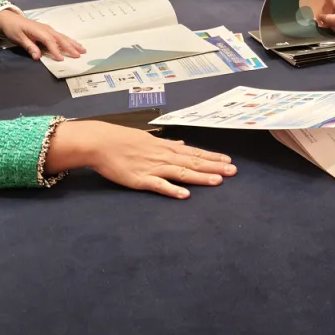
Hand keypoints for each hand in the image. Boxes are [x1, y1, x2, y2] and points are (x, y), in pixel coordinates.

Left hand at [0, 12, 85, 61]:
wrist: (11, 19)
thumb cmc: (14, 29)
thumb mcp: (18, 38)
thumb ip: (29, 47)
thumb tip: (37, 57)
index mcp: (39, 31)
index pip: (50, 42)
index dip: (56, 51)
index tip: (61, 59)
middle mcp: (46, 29)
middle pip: (60, 39)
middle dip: (70, 47)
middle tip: (79, 55)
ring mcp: (49, 29)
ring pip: (63, 37)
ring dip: (73, 43)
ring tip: (83, 49)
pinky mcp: (49, 30)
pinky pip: (61, 36)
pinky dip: (69, 40)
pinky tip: (74, 44)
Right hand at [48, 122, 235, 198]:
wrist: (100, 142)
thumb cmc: (122, 140)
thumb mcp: (148, 139)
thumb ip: (167, 144)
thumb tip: (183, 144)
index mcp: (166, 148)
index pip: (194, 152)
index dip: (212, 157)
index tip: (229, 160)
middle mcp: (163, 157)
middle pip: (193, 162)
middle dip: (214, 167)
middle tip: (234, 171)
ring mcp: (153, 168)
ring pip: (181, 173)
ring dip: (200, 177)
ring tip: (218, 181)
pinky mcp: (140, 179)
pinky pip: (159, 185)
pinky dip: (172, 189)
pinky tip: (184, 195)